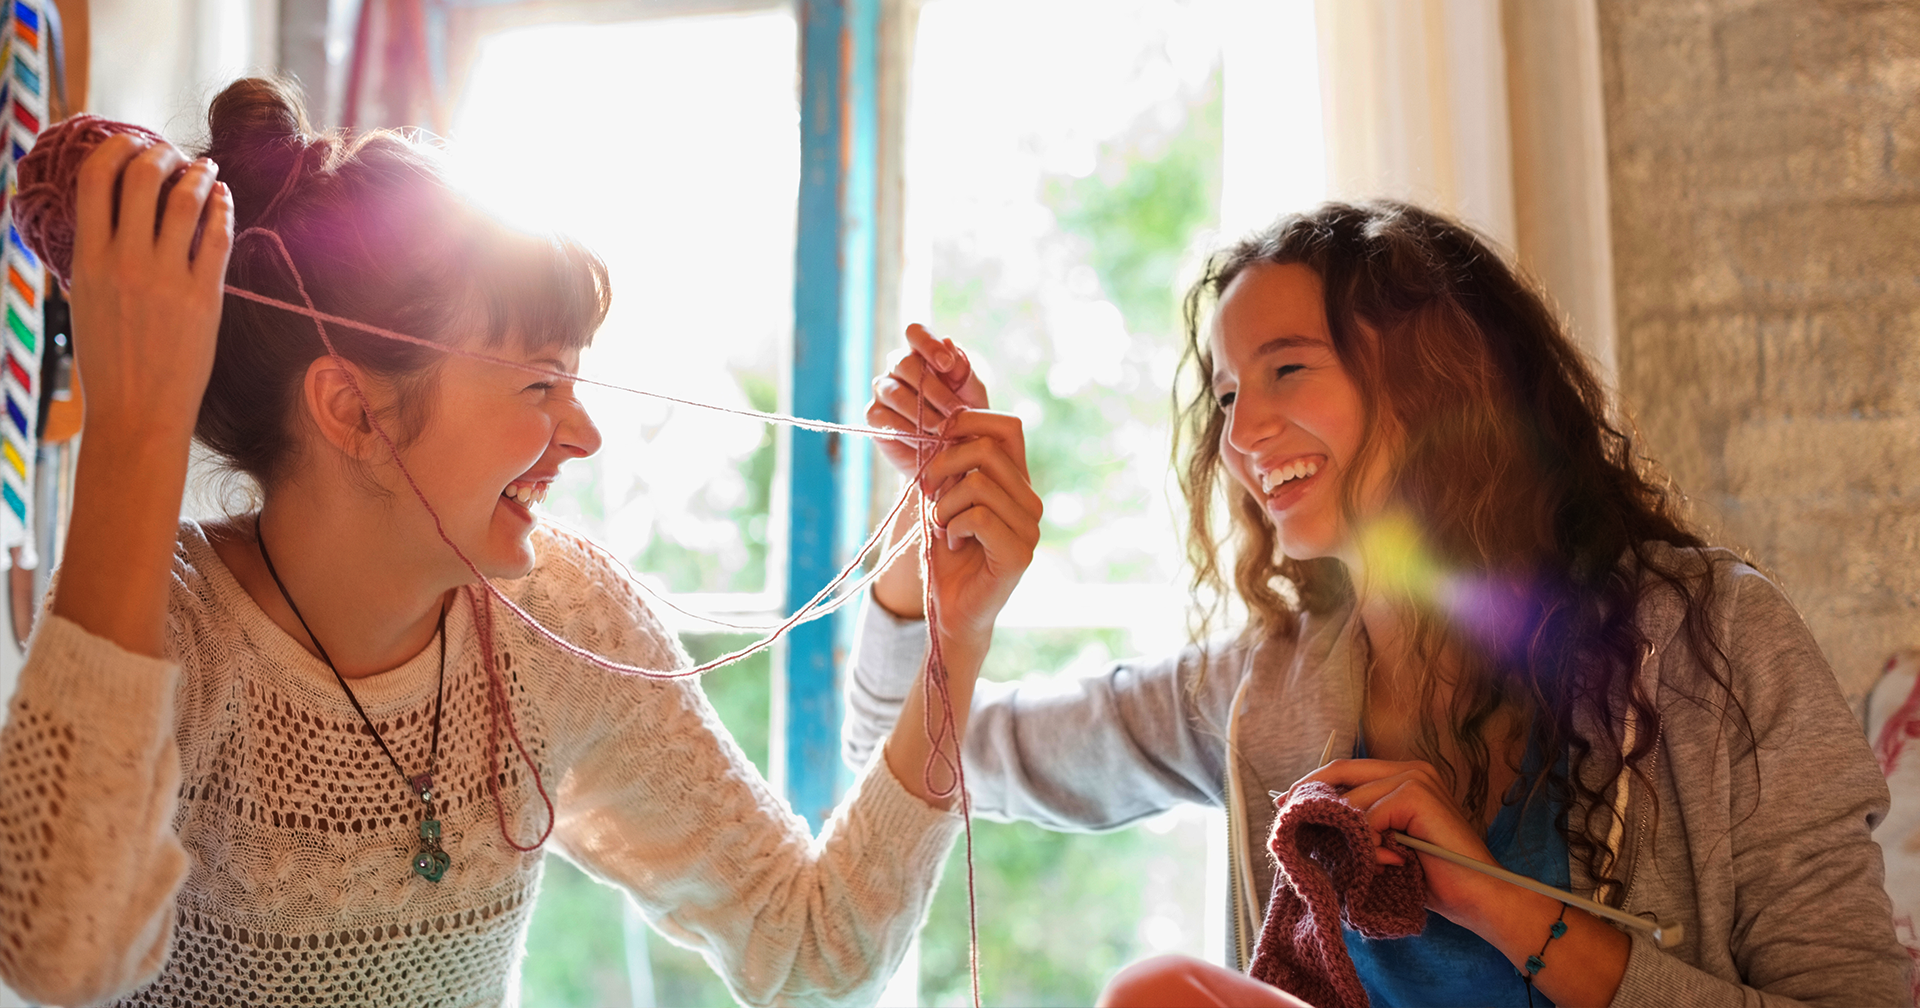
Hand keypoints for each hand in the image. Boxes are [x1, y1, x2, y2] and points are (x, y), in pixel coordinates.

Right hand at [67, 133, 232, 442]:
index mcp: (87, 260)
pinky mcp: (204, 296)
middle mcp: (125, 262)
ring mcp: (167, 278)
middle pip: (142, 177)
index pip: (95, 179)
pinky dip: (222, 207)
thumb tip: (101, 217)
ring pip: (184, 200)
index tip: (131, 142)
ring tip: (206, 169)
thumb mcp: (82, 301)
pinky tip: (224, 199)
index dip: (114, 148)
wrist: (137, 413)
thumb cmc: (108, 361)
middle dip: (159, 153)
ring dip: (198, 174)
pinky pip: (217, 236)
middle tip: (172, 153)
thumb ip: (91, 257)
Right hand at [866, 323, 987, 478]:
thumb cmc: (964, 417)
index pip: (915, 332)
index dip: (928, 344)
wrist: (955, 455)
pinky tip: (925, 441)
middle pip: (904, 363)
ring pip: (895, 393)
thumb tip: (948, 342)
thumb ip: (962, 370)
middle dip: (934, 390)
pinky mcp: (874, 416)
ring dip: (922, 414)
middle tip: (955, 412)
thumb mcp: (971, 393)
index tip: (947, 365)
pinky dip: (907, 431)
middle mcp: (898, 367)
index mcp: (922, 353)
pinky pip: (884, 419)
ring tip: (943, 431)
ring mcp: (883, 390)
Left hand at [912, 409, 1040, 661]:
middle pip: (986, 449)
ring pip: (978, 485)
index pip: (1008, 427)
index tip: (937, 444)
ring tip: (943, 527)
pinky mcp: (1019, 554)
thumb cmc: (946, 553)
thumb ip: (949, 466)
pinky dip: (952, 528)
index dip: (969, 423)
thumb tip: (941, 427)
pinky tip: (953, 544)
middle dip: (942, 465)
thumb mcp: (943, 498)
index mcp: (1016, 483)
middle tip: (928, 493)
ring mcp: (1029, 528)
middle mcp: (1030, 501)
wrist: (952, 610)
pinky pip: (978, 518)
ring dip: (944, 505)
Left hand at [1292, 758, 1509, 929]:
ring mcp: (1415, 777)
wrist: (1479, 896)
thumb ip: (1358, 825)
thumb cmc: (1434, 878)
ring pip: (1352, 801)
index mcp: (1404, 776)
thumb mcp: (1385, 845)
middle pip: (1342, 771)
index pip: (1346, 770)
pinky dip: (1369, 845)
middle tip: (1285, 813)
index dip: (1313, 784)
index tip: (1284, 802)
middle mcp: (1410, 768)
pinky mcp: (1415, 794)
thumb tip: (1310, 817)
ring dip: (1352, 838)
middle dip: (1310, 793)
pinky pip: (1368, 817)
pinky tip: (1389, 861)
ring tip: (1374, 864)